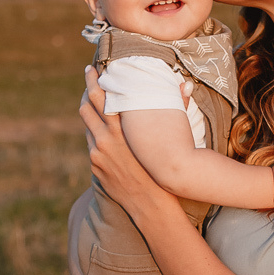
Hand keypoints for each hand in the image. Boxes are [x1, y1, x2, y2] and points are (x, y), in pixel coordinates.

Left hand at [80, 66, 177, 215]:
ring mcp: (97, 155)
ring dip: (88, 109)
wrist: (151, 205)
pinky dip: (95, 131)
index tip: (95, 69)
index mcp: (122, 131)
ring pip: (87, 124)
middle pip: (87, 106)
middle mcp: (105, 141)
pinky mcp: (95, 166)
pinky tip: (101, 126)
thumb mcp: (169, 140)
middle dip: (86, 87)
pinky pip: (91, 142)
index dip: (96, 80)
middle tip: (89, 73)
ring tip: (91, 97)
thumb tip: (186, 85)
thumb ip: (177, 109)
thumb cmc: (165, 169)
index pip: (102, 98)